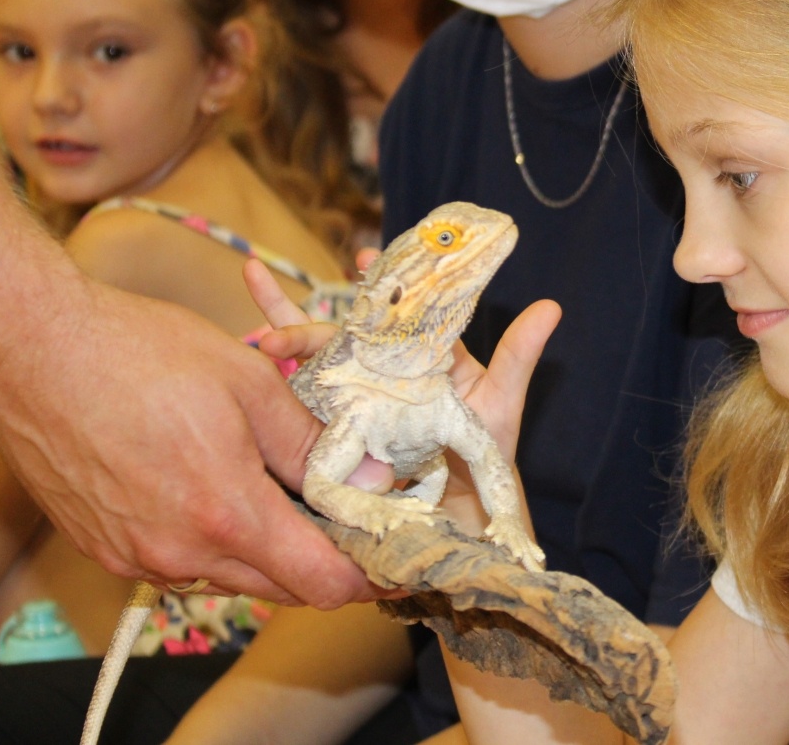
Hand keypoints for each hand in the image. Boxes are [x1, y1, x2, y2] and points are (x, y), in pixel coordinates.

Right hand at [0, 277, 375, 606]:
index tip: (395, 557)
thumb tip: (369, 480)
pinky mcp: (108, 549)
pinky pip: (185, 564)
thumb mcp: (251, 384)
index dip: (368, 575)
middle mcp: (181, 553)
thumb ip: (313, 445)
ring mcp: (138, 557)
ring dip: (270, 550)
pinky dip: (219, 542)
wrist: (37, 350)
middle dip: (325, 560)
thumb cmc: (142, 354)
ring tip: (291, 496)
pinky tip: (226, 491)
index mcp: (227, 514)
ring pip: (233, 577)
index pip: (321, 584)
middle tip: (351, 518)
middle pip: (281, 588)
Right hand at [247, 256, 559, 533]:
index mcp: (416, 365)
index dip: (375, 286)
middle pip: (333, 341)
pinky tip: (237, 376)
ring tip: (247, 328)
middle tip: (262, 286)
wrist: (464, 532)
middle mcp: (377, 384)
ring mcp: (350, 415)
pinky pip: (290, 420)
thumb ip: (517, 356)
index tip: (362, 255)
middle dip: (300, 318)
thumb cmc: (488, 466)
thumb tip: (551, 305)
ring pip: (302, 372)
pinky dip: (264, 398)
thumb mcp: (500, 406)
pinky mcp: (329, 450)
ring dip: (274, 346)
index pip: (388, 316)